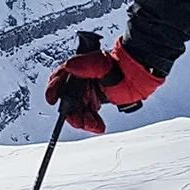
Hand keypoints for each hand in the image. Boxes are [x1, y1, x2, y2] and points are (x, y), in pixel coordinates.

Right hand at [45, 34, 162, 133]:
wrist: (137, 77)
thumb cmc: (120, 65)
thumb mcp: (100, 62)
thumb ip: (85, 64)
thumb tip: (69, 65)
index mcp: (77, 69)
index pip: (58, 79)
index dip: (53, 89)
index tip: (52, 99)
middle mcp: (79, 82)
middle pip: (67, 100)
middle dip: (71, 112)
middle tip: (78, 120)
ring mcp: (87, 93)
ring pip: (78, 111)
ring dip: (83, 120)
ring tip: (92, 124)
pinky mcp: (96, 103)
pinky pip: (89, 116)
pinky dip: (92, 123)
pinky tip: (98, 127)